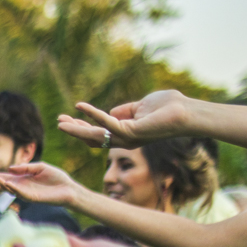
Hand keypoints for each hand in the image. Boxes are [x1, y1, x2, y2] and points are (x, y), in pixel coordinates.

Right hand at [0, 162, 82, 205]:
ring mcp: (24, 193)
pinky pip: (19, 192)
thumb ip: (26, 167)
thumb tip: (11, 168)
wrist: (69, 189)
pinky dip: (12, 187)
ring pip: (6, 188)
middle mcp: (18, 186)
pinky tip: (5, 182)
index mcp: (19, 179)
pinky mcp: (32, 198)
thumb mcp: (40, 167)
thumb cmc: (56, 178)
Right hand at [57, 90, 194, 147]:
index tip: (69, 116)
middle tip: (59, 122)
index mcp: (126, 134)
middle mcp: (124, 140)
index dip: (83, 126)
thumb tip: (111, 111)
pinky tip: (81, 106)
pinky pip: (107, 123)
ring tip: (61, 121)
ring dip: (77, 128)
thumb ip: (126, 110)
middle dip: (75, 130)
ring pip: (95, 135)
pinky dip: (93, 114)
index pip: (100, 133)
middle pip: (93, 138)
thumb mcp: (142, 106)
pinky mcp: (130, 132)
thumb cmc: (169, 107)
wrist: (187, 112)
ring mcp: (127, 138)